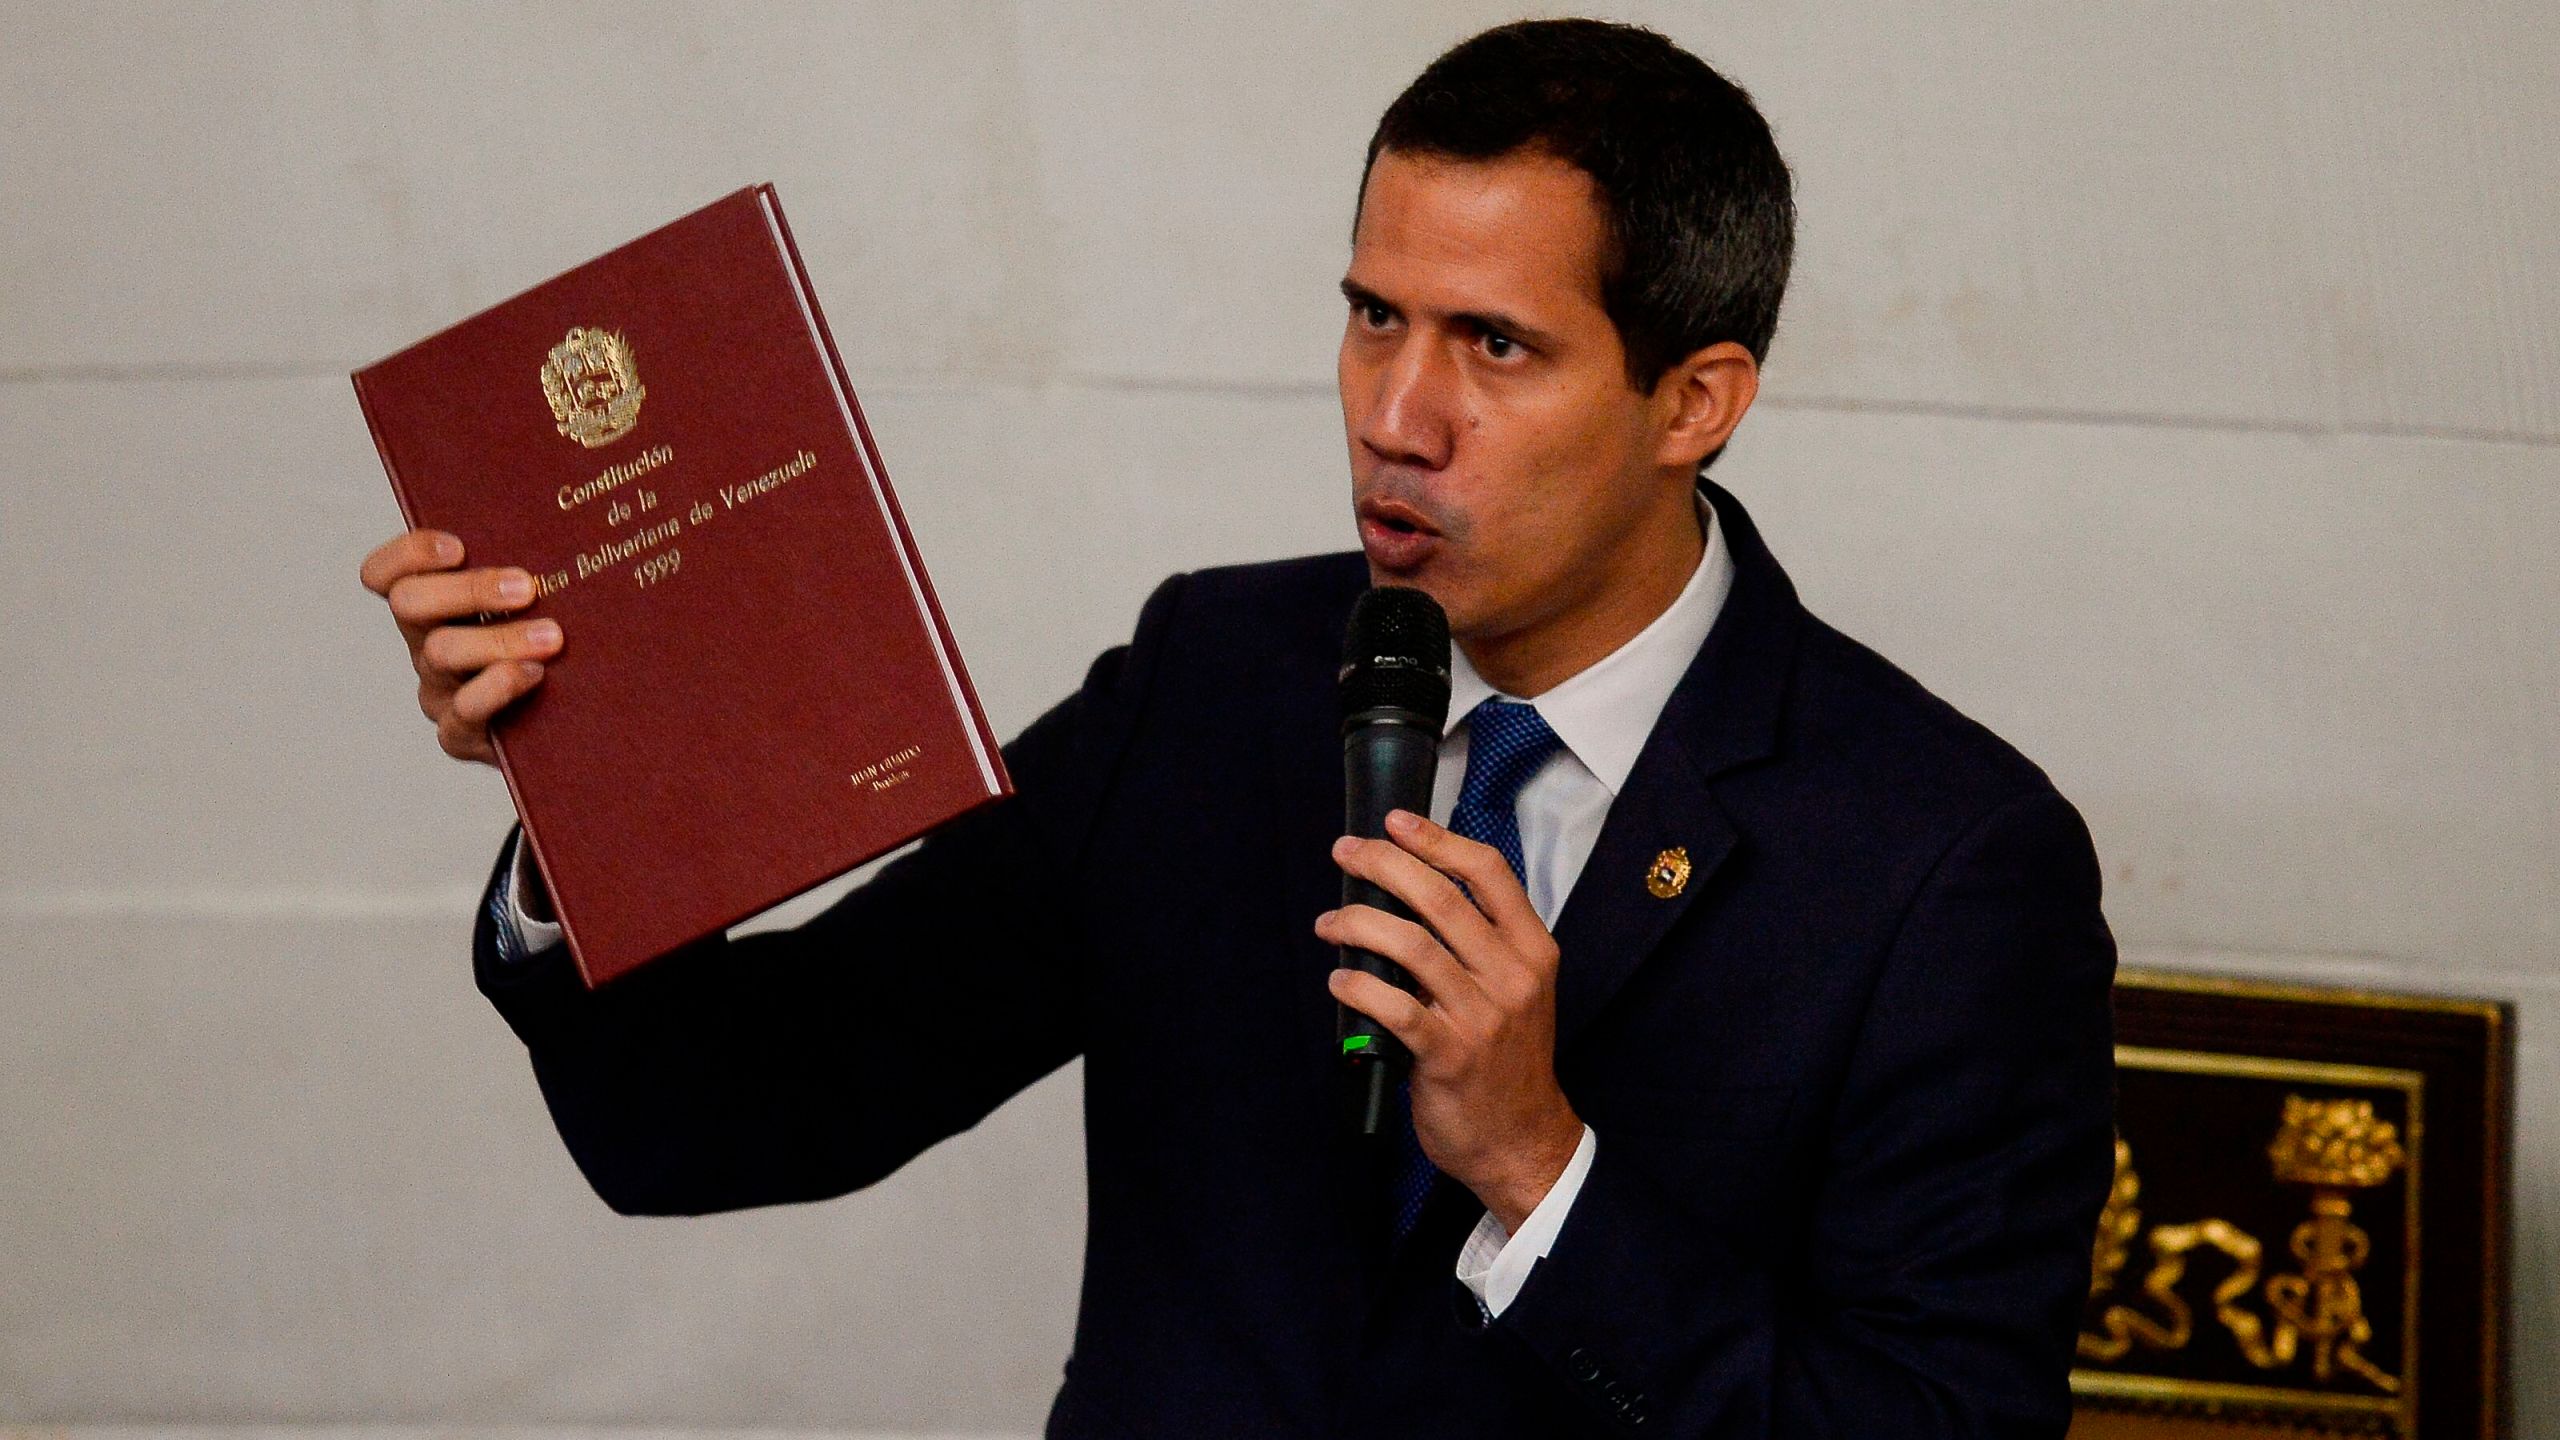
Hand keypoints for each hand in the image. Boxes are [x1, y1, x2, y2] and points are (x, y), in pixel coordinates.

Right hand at [357, 528, 562, 765]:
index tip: (459, 546)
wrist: (571, 723)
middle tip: (528, 587)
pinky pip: (463, 713)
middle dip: (467, 590)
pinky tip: (535, 675)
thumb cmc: (560, 646)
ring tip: (551, 635)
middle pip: (410, 604)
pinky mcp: (461, 734)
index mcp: (436, 604)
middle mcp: (426, 642)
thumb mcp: (547, 598)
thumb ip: (544, 560)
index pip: (387, 573)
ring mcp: (440, 689)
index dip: (408, 553)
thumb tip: (586, 499)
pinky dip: (498, 688)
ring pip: (442, 654)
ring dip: (497, 639)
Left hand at [1319, 808, 1583, 1231]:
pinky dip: (1356, 987)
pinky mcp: (1448, 1056)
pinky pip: (1392, 1007)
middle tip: (1344, 853)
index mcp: (1533, 950)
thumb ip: (1480, 942)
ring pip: (1409, 946)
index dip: (1437, 841)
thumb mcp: (1517, 990)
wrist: (1522, 1138)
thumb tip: (1409, 888)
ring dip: (1357, 925)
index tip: (1396, 822)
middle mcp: (1512, 976)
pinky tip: (1339, 981)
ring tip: (1330, 923)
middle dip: (1383, 866)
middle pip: (1440, 899)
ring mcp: (1481, 1016)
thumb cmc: (1507, 1058)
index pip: (1488, 873)